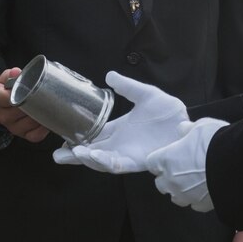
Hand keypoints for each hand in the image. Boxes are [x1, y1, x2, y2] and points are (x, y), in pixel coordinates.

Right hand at [0, 67, 49, 142]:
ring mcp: (13, 128)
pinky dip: (43, 129)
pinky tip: (48, 119)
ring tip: (49, 105)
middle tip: (45, 95)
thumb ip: (11, 74)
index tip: (29, 88)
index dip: (20, 92)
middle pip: (21, 111)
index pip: (6, 98)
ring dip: (40, 115)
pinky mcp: (22, 135)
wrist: (4, 104)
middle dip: (34, 103)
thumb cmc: (6, 90)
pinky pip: (35, 135)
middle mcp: (3, 116)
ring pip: (30, 123)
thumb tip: (17, 72)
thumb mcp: (5, 79)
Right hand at [53, 71, 188, 172]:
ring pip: (102, 161)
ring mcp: (127, 154)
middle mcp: (120, 145)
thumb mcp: (145, 94)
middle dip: (75, 156)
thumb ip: (127, 87)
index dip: (78, 140)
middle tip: (57, 155)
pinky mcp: (137, 161)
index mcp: (119, 130)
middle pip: (92, 153)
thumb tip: (108, 76)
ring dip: (87, 158)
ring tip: (74, 153)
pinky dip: (104, 162)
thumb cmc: (168, 112)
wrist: (186, 124)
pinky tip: (93, 156)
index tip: (62, 139)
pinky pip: (118, 165)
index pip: (94, 137)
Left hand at [146, 117, 228, 211]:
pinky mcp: (202, 205)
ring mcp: (187, 195)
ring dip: (180, 190)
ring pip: (175, 197)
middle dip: (167, 177)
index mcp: (167, 160)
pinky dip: (197, 198)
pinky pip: (194, 204)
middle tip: (180, 168)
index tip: (168, 154)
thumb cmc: (215, 141)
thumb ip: (187, 130)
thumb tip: (182, 131)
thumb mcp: (200, 126)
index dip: (160, 158)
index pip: (152, 163)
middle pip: (161, 183)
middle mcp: (172, 181)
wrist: (236, 164)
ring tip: (192, 181)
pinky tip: (206, 189)